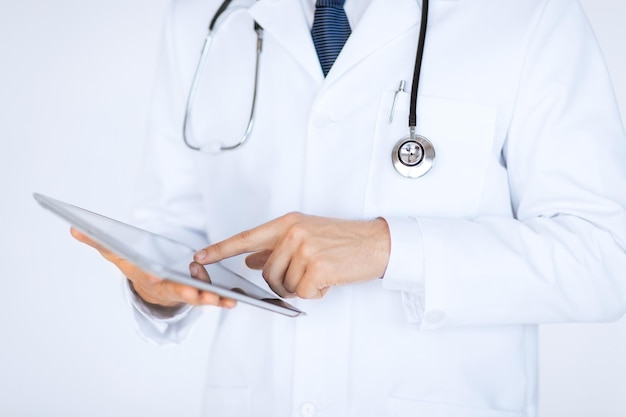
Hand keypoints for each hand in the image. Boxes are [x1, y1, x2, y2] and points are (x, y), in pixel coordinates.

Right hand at [70, 227, 236, 308]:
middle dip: (188, 292)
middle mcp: (167, 287)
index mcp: (150, 276)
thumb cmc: (139, 268)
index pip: (151, 275)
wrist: (152, 290)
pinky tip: (234, 299)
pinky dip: (221, 299)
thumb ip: (100, 242)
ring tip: (226, 298)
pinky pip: (211, 297)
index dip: (154, 275)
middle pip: (178, 290)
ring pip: (198, 296)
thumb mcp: (119, 255)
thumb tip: (74, 228)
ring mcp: (184, 292)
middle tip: (200, 293)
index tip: (158, 275)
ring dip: (211, 299)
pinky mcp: (199, 294)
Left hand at [194, 213, 390, 298]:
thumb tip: (250, 259)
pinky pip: (302, 293)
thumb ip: (275, 247)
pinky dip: (315, 293)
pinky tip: (328, 280)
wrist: (376, 243)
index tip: (200, 257)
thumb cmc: (342, 240)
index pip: (246, 238)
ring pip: (284, 285)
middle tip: (305, 276)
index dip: (220, 249)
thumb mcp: (306, 235)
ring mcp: (305, 249)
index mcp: (287, 223)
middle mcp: (293, 233)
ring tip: (321, 273)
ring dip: (301, 287)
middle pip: (267, 272)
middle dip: (282, 282)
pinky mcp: (317, 268)